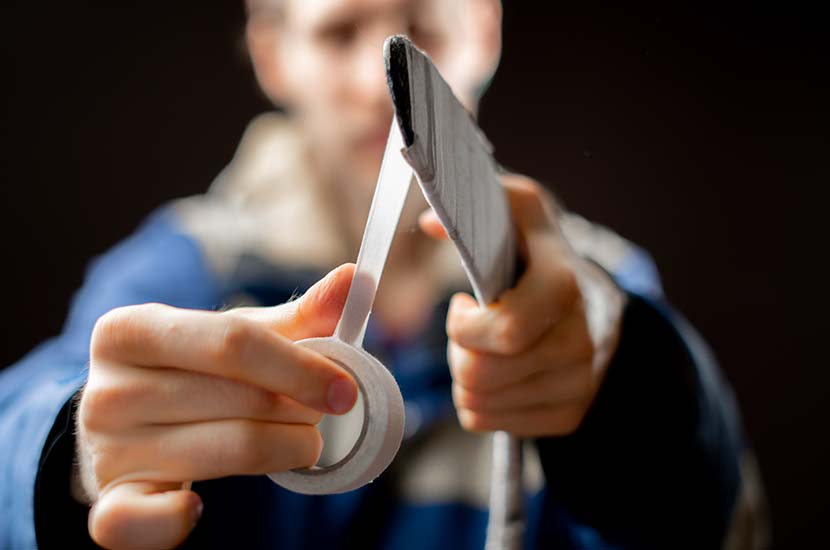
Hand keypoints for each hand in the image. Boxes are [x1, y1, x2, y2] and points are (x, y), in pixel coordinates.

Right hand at [77, 264, 357, 548]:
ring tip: (300, 442)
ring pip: (224, 452)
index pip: (232, 342)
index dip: (299, 367)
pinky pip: (141, 522)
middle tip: (319, 414)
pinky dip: (176, 520)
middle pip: (238, 398)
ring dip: (284, 450)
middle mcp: (107, 389)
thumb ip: (299, 314)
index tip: (345, 390)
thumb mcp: (238, 335)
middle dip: (298, 408)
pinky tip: (198, 507)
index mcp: (131, 329)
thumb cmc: (195, 371)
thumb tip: (355, 279)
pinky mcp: (110, 503)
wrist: (128, 424)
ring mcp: (106, 449)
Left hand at [419, 174, 624, 436]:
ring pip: (479, 405)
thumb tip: (431, 224)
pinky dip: (482, 403)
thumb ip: (474, 205)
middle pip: (480, 376)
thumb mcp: (515, 210)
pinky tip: (498, 373)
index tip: (463, 305)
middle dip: (458, 353)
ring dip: (466, 378)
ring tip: (484, 350)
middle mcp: (582, 341)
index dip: (464, 327)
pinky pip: (494, 425)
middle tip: (469, 331)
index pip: (505, 332)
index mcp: (564, 286)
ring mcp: (580, 383)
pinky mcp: (571, 414)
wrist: (591, 296)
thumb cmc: (537, 252)